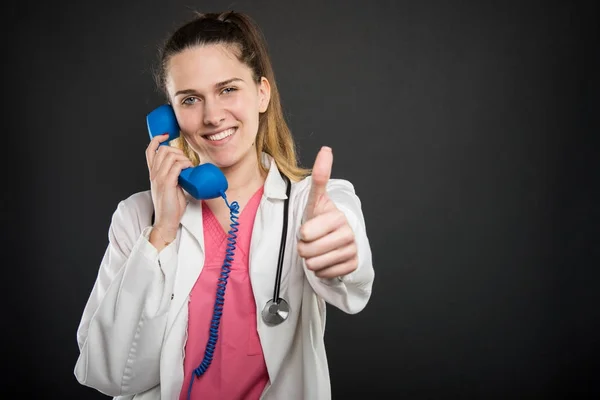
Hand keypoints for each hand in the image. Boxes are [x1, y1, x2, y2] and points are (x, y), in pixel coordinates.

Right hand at [145, 133, 193, 243]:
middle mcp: (154, 174)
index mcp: (153, 173)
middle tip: (186, 161)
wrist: (166, 221)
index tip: (166, 135)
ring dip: (183, 158)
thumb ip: (174, 175)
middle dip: (177, 150)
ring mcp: (159, 178)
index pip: (150, 150)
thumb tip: (185, 167)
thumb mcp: (171, 186)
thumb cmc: (171, 205)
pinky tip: (189, 169)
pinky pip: (176, 166)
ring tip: (189, 167)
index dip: (157, 139)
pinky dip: (185, 165)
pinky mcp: (167, 184)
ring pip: (170, 156)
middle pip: (163, 150)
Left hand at [297, 146, 357, 278]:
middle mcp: (347, 231)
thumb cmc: (321, 219)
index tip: (306, 231)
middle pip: (308, 250)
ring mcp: (352, 249)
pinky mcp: (353, 264)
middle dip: (303, 249)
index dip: (303, 234)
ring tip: (316, 251)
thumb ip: (320, 177)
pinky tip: (326, 261)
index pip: (307, 232)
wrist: (334, 239)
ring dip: (311, 260)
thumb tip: (326, 149)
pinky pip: (326, 274)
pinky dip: (321, 271)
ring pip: (316, 263)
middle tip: (309, 242)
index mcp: (336, 216)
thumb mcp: (316, 200)